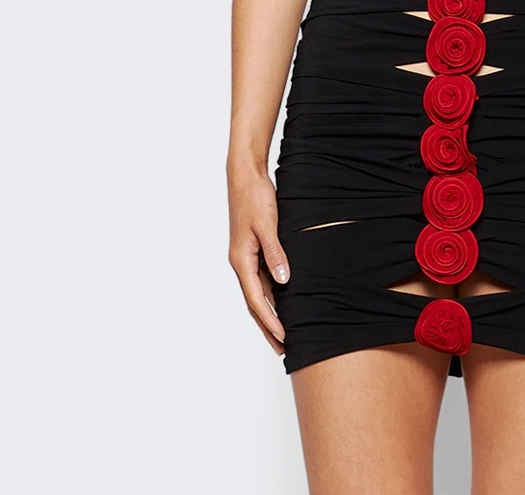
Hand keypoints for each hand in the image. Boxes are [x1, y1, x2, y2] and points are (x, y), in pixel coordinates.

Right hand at [228, 168, 289, 354]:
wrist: (245, 176)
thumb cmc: (255, 197)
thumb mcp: (267, 225)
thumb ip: (275, 253)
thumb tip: (284, 281)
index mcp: (241, 260)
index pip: (257, 299)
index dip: (270, 320)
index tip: (283, 338)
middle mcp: (241, 262)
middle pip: (255, 302)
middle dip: (268, 326)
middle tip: (282, 348)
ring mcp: (246, 256)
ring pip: (258, 292)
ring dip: (270, 312)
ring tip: (283, 332)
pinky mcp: (252, 249)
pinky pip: (262, 278)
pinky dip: (271, 294)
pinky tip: (282, 301)